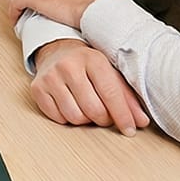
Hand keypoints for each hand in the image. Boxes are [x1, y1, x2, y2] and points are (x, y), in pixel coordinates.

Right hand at [29, 40, 149, 132]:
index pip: (111, 93)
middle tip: (105, 115)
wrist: (58, 51)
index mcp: (93, 59)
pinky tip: (72, 106)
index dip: (123, 115)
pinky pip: (58, 118)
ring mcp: (51, 77)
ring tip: (87, 108)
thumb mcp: (111, 73)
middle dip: (104, 119)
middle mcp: (69, 66)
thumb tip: (141, 121)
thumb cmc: (89, 65)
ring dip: (85, 120)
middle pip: (93, 110)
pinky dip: (68, 118)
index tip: (130, 129)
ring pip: (75, 117)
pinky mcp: (38, 89)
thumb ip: (127, 97)